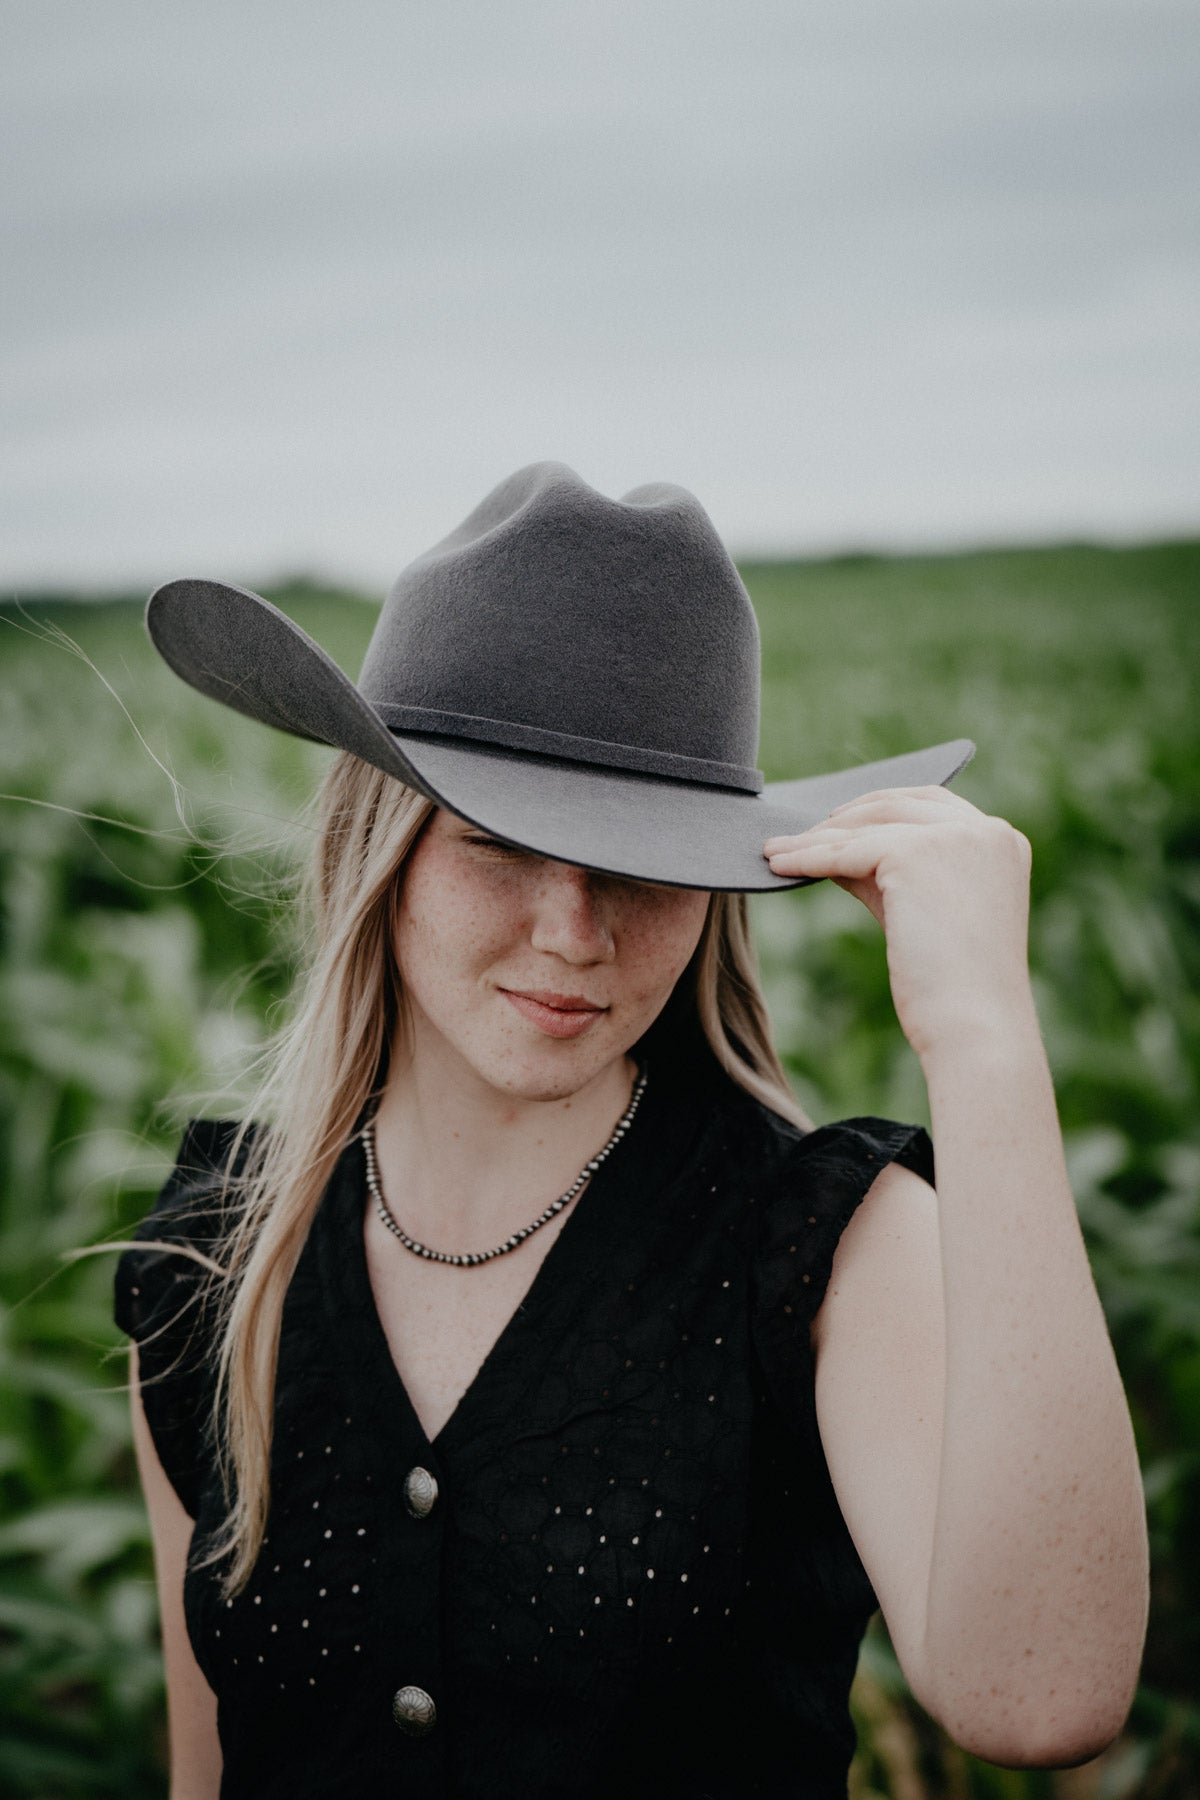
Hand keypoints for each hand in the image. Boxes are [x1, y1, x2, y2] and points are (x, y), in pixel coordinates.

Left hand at [764, 786, 1034, 1064]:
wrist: (974, 1026)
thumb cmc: (951, 984)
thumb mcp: (922, 910)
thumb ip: (890, 873)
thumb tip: (835, 851)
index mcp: (1000, 840)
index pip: (931, 804)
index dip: (880, 809)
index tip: (841, 820)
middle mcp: (984, 830)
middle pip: (895, 806)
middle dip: (843, 820)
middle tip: (801, 833)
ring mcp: (953, 837)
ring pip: (865, 827)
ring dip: (814, 838)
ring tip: (775, 851)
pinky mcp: (914, 854)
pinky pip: (846, 852)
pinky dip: (808, 857)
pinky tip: (780, 865)